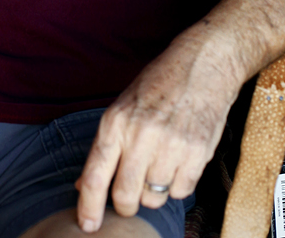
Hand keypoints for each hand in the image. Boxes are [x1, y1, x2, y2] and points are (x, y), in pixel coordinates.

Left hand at [75, 27, 240, 232]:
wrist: (202, 64)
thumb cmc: (159, 83)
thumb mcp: (123, 105)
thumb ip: (105, 146)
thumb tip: (83, 184)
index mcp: (115, 122)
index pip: (94, 176)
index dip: (88, 207)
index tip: (87, 226)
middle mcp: (140, 136)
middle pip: (124, 197)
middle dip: (125, 204)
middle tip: (130, 194)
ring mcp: (170, 146)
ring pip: (153, 198)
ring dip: (153, 191)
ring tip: (159, 163)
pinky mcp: (197, 153)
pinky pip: (180, 191)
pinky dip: (177, 184)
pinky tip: (179, 160)